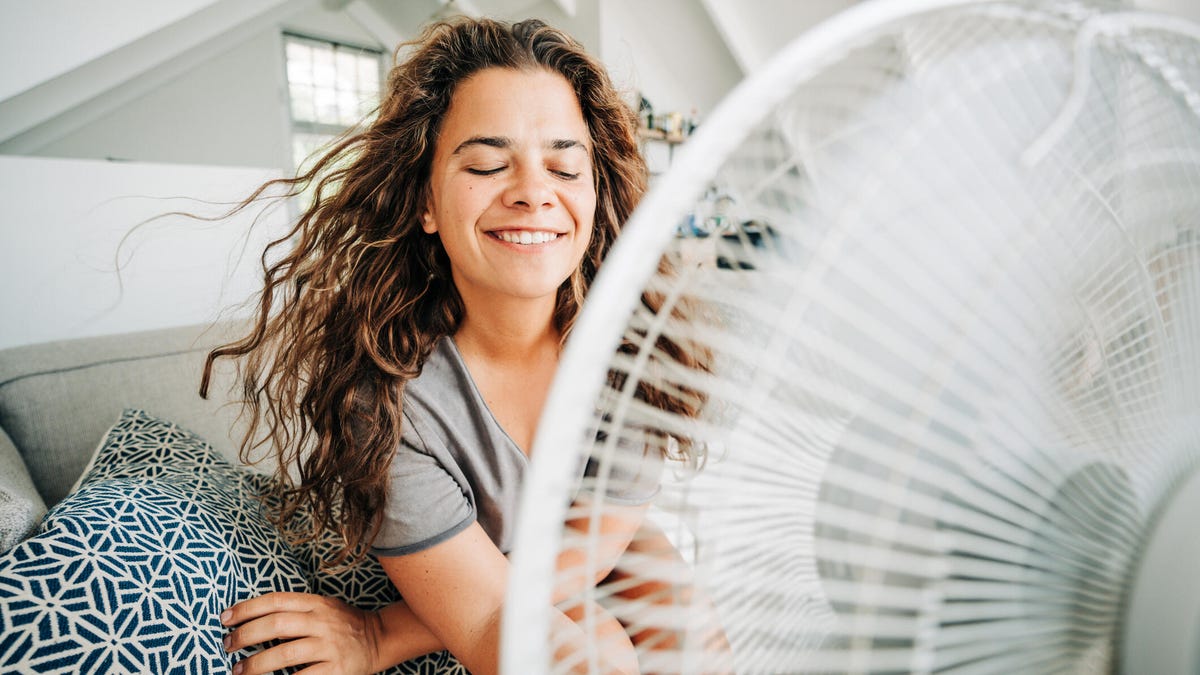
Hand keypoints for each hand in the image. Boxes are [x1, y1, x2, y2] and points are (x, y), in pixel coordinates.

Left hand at [221, 592, 380, 674]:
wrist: (379, 639)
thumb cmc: (342, 625)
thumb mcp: (322, 607)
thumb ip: (295, 610)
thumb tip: (251, 619)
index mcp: (316, 603)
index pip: (276, 600)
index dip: (247, 608)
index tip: (225, 618)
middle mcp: (322, 622)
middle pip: (276, 624)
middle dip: (245, 635)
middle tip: (228, 646)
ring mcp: (330, 646)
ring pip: (285, 653)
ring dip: (256, 665)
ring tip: (239, 671)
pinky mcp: (336, 670)